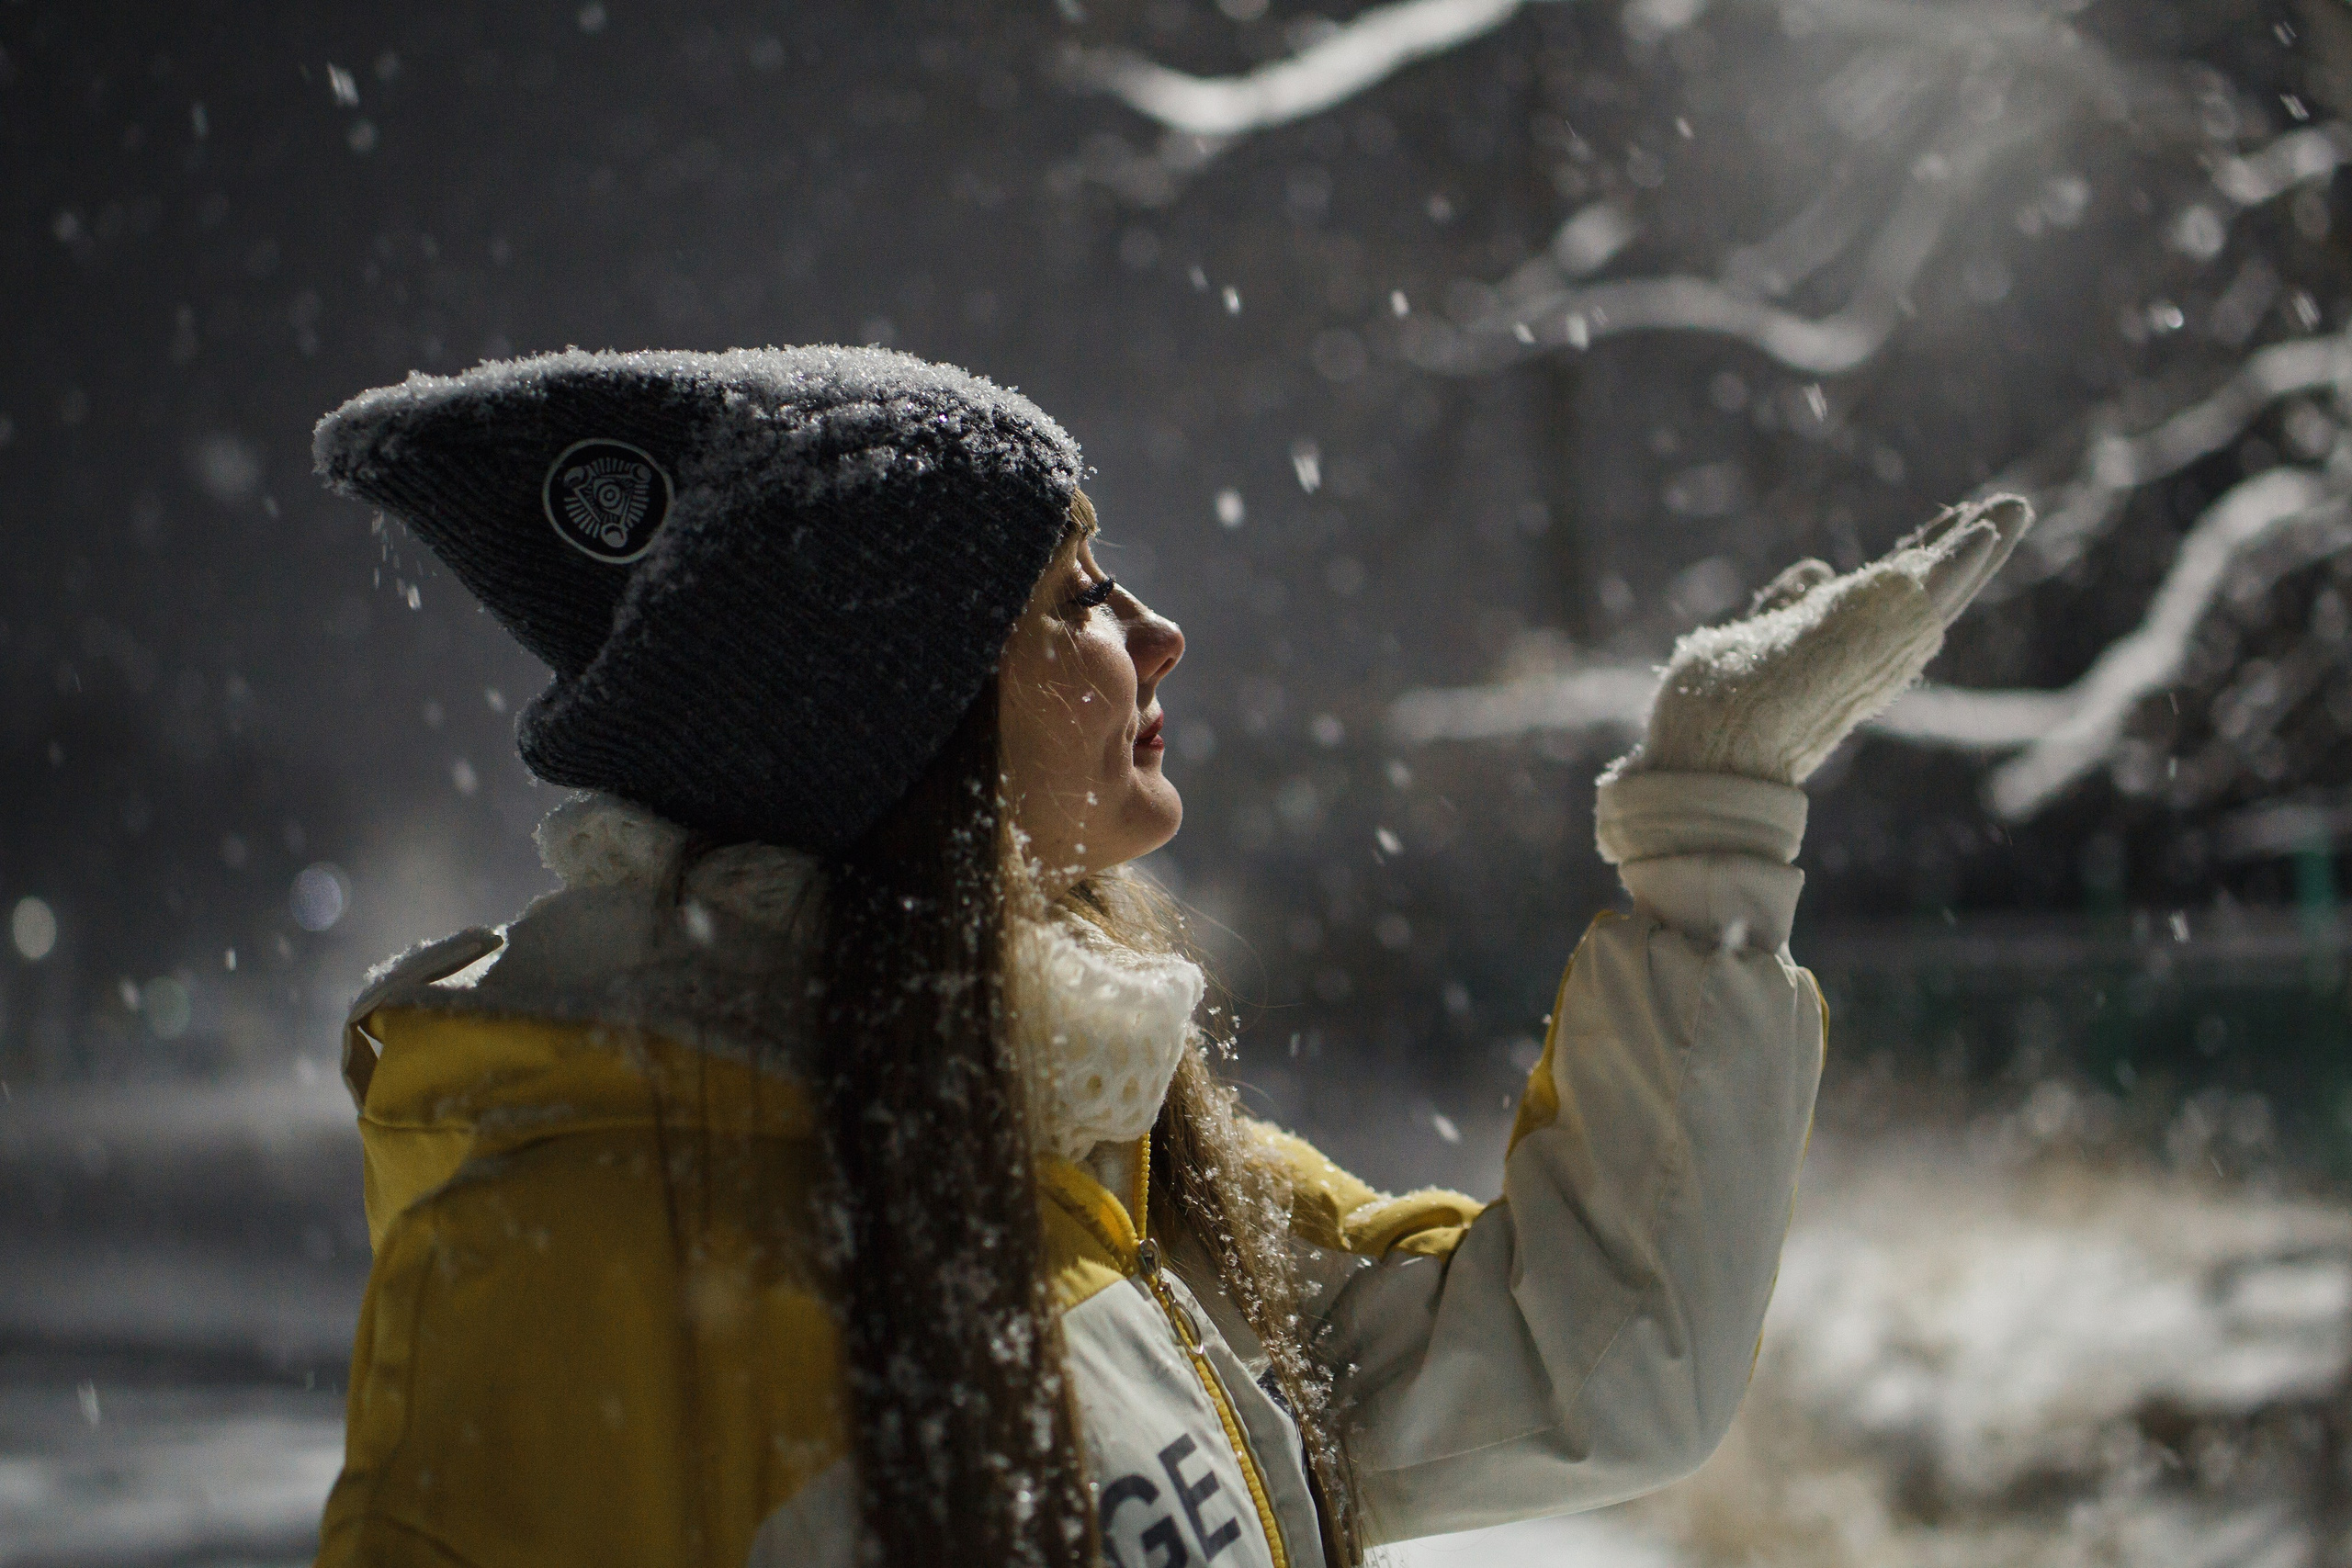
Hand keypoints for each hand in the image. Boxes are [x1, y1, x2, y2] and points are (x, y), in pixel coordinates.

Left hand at [1609, 495, 2034, 786]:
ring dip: (1977, 549)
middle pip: (1930, 588)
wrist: (1706, 751)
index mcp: (1839, 642)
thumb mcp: (1755, 640)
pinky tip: (1984, 537)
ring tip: (2013, 506)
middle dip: (1971, 546)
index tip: (1955, 517)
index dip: (1925, 553)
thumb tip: (1815, 568)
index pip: (1894, 590)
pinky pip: (1921, 605)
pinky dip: (1954, 570)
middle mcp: (1863, 648)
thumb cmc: (1716, 712)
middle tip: (2013, 504)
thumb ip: (1785, 605)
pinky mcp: (1869, 651)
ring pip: (1939, 594)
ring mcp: (1869, 651)